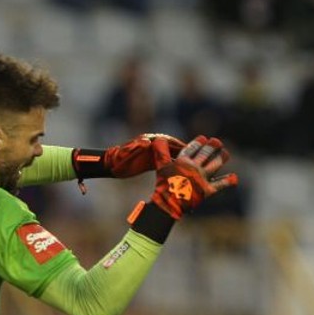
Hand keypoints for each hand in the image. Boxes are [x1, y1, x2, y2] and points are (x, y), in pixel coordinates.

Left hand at [71, 134, 185, 191]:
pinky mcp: (152, 160)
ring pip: (172, 155)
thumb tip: (148, 143)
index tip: (193, 152)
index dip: (182, 148)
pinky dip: (175, 166)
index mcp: (151, 141)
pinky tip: (183, 173)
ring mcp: (154, 152)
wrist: (111, 164)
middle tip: (202, 158)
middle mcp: (154, 145)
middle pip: (174, 149)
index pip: (170, 144)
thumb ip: (138, 147)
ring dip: (183, 160)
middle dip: (187, 153)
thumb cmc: (119, 160)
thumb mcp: (128, 153)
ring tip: (196, 167)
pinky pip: (167, 162)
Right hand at [149, 136, 236, 218]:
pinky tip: (234, 177)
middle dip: (212, 146)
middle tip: (216, 142)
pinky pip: (221, 184)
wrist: (169, 205)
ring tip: (225, 153)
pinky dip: (228, 181)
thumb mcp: (161, 167)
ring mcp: (202, 178)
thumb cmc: (163, 186)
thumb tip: (159, 138)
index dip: (198, 142)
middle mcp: (194, 167)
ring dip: (222, 157)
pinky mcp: (208, 190)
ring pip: (216, 164)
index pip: (192, 148)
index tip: (203, 138)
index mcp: (183, 161)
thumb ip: (161, 152)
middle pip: (206, 153)